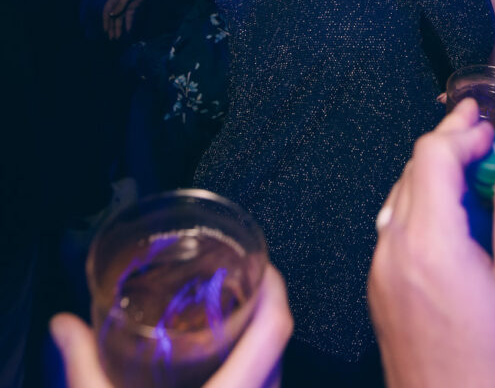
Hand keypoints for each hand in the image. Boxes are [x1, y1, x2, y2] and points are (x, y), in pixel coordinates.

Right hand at [50, 263, 292, 387]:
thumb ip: (85, 364)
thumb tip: (65, 325)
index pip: (276, 330)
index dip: (277, 291)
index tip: (265, 267)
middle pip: (279, 350)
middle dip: (265, 314)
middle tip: (241, 287)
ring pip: (276, 378)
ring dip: (261, 349)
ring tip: (234, 323)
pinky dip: (256, 378)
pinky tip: (226, 373)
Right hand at [102, 0, 154, 40]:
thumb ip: (120, 4)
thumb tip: (111, 15)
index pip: (107, 11)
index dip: (105, 21)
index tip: (105, 30)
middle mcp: (118, 3)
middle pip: (113, 17)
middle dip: (112, 27)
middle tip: (111, 38)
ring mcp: (126, 5)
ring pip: (120, 18)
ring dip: (118, 27)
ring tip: (117, 37)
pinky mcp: (133, 6)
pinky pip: (129, 17)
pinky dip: (128, 24)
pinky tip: (128, 31)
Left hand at [369, 98, 494, 387]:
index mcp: (430, 243)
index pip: (432, 156)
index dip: (461, 132)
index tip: (491, 128)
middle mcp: (394, 249)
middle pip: (413, 169)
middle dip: (447, 141)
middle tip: (479, 123)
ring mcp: (381, 269)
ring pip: (400, 194)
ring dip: (433, 169)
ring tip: (469, 155)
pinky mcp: (379, 287)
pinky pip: (395, 224)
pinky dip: (421, 200)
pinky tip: (448, 204)